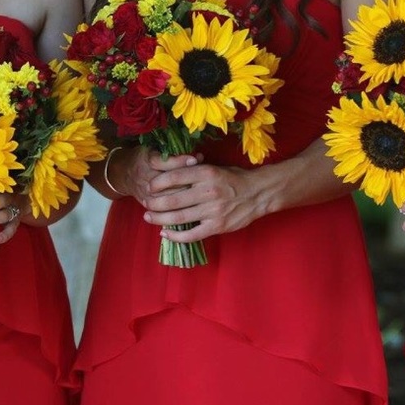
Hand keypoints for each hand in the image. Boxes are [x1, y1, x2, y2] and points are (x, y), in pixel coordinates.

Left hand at [142, 158, 262, 241]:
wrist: (259, 193)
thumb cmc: (234, 179)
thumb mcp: (215, 167)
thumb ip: (195, 170)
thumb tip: (169, 172)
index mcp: (206, 173)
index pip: (174, 177)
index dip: (157, 183)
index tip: (149, 187)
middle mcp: (208, 191)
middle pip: (172, 200)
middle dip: (154, 203)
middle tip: (145, 204)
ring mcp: (213, 211)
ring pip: (179, 218)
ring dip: (159, 219)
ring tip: (149, 218)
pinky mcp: (217, 226)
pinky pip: (192, 235)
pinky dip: (176, 236)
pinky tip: (165, 234)